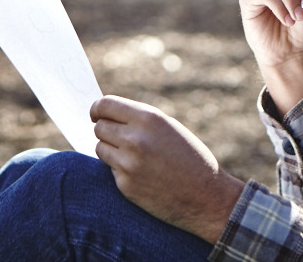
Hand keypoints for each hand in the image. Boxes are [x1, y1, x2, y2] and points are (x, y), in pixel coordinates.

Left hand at [91, 95, 245, 243]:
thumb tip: (106, 115)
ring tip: (134, 156)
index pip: (105, 105)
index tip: (95, 114)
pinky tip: (142, 175)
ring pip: (100, 148)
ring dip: (110, 150)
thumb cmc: (190, 158)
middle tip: (119, 137)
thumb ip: (139, 119)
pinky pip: (111, 169)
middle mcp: (135, 139)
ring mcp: (128, 164)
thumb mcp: (168, 128)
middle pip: (100, 127)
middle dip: (106, 130)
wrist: (207, 197)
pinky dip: (120, 170)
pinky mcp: (125, 185)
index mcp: (148, 119)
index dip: (97, 109)